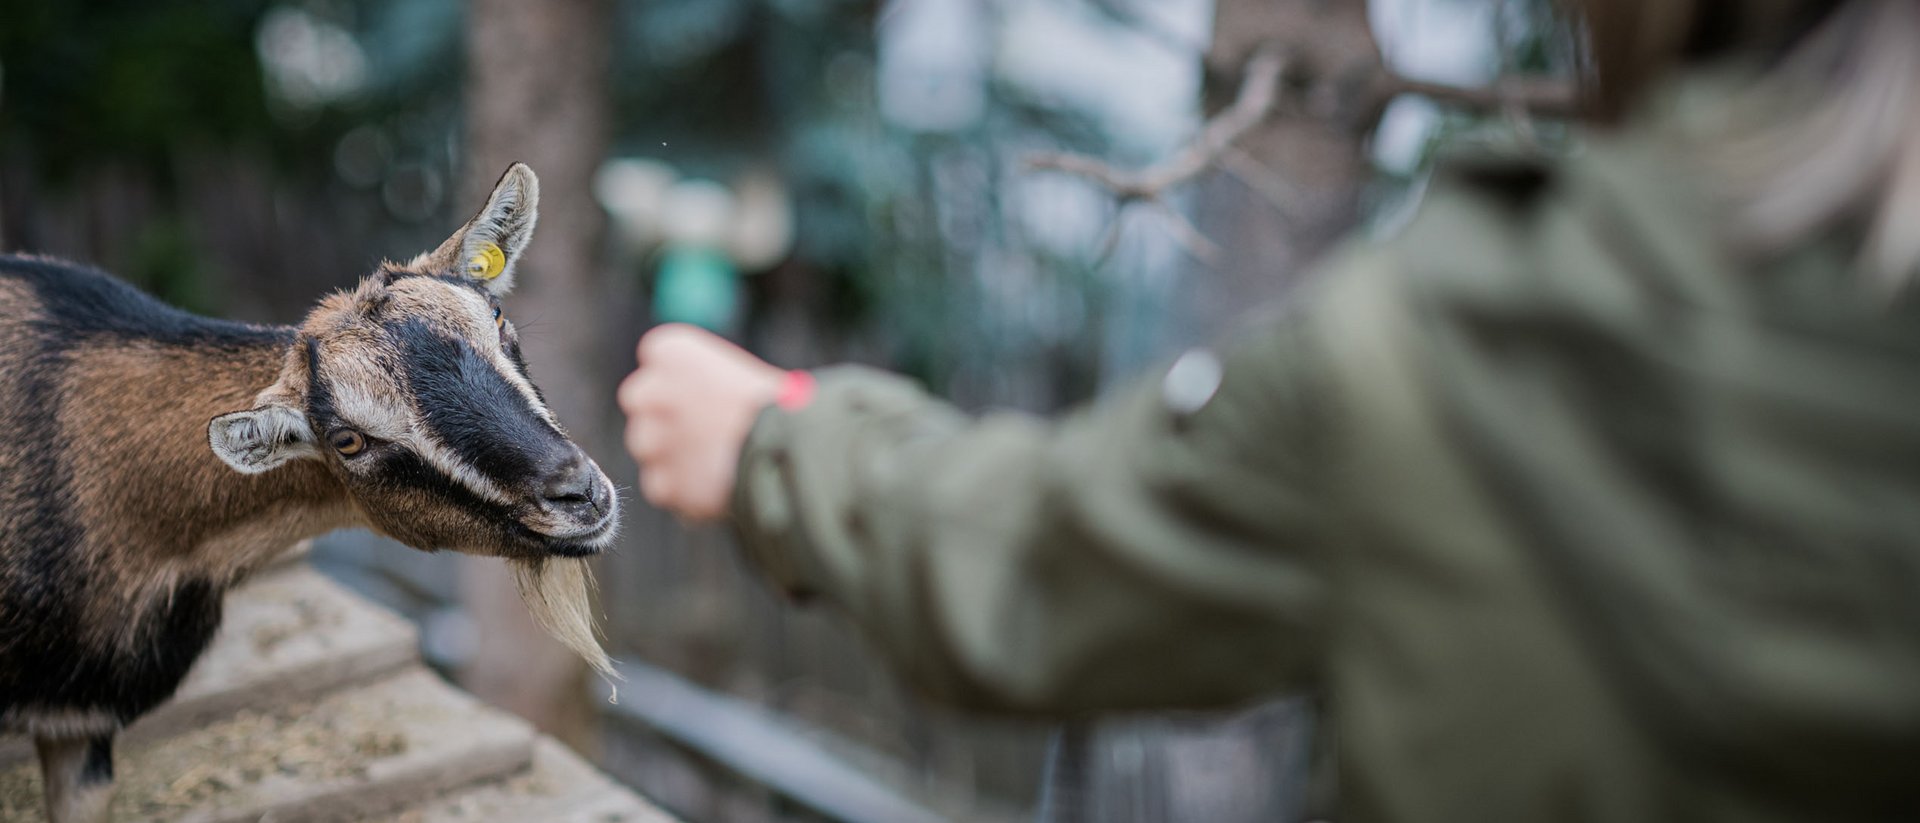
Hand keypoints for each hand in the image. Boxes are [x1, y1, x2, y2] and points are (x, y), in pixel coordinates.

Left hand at [618, 324, 785, 520]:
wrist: (791, 449)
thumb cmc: (781, 406)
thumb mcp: (740, 372)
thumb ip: (704, 382)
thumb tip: (700, 406)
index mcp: (671, 350)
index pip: (657, 358)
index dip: (682, 378)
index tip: (705, 391)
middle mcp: (649, 391)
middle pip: (641, 401)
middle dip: (665, 413)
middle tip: (704, 428)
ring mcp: (650, 441)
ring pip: (648, 448)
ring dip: (673, 453)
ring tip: (718, 459)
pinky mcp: (661, 484)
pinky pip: (662, 487)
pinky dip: (683, 490)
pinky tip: (716, 484)